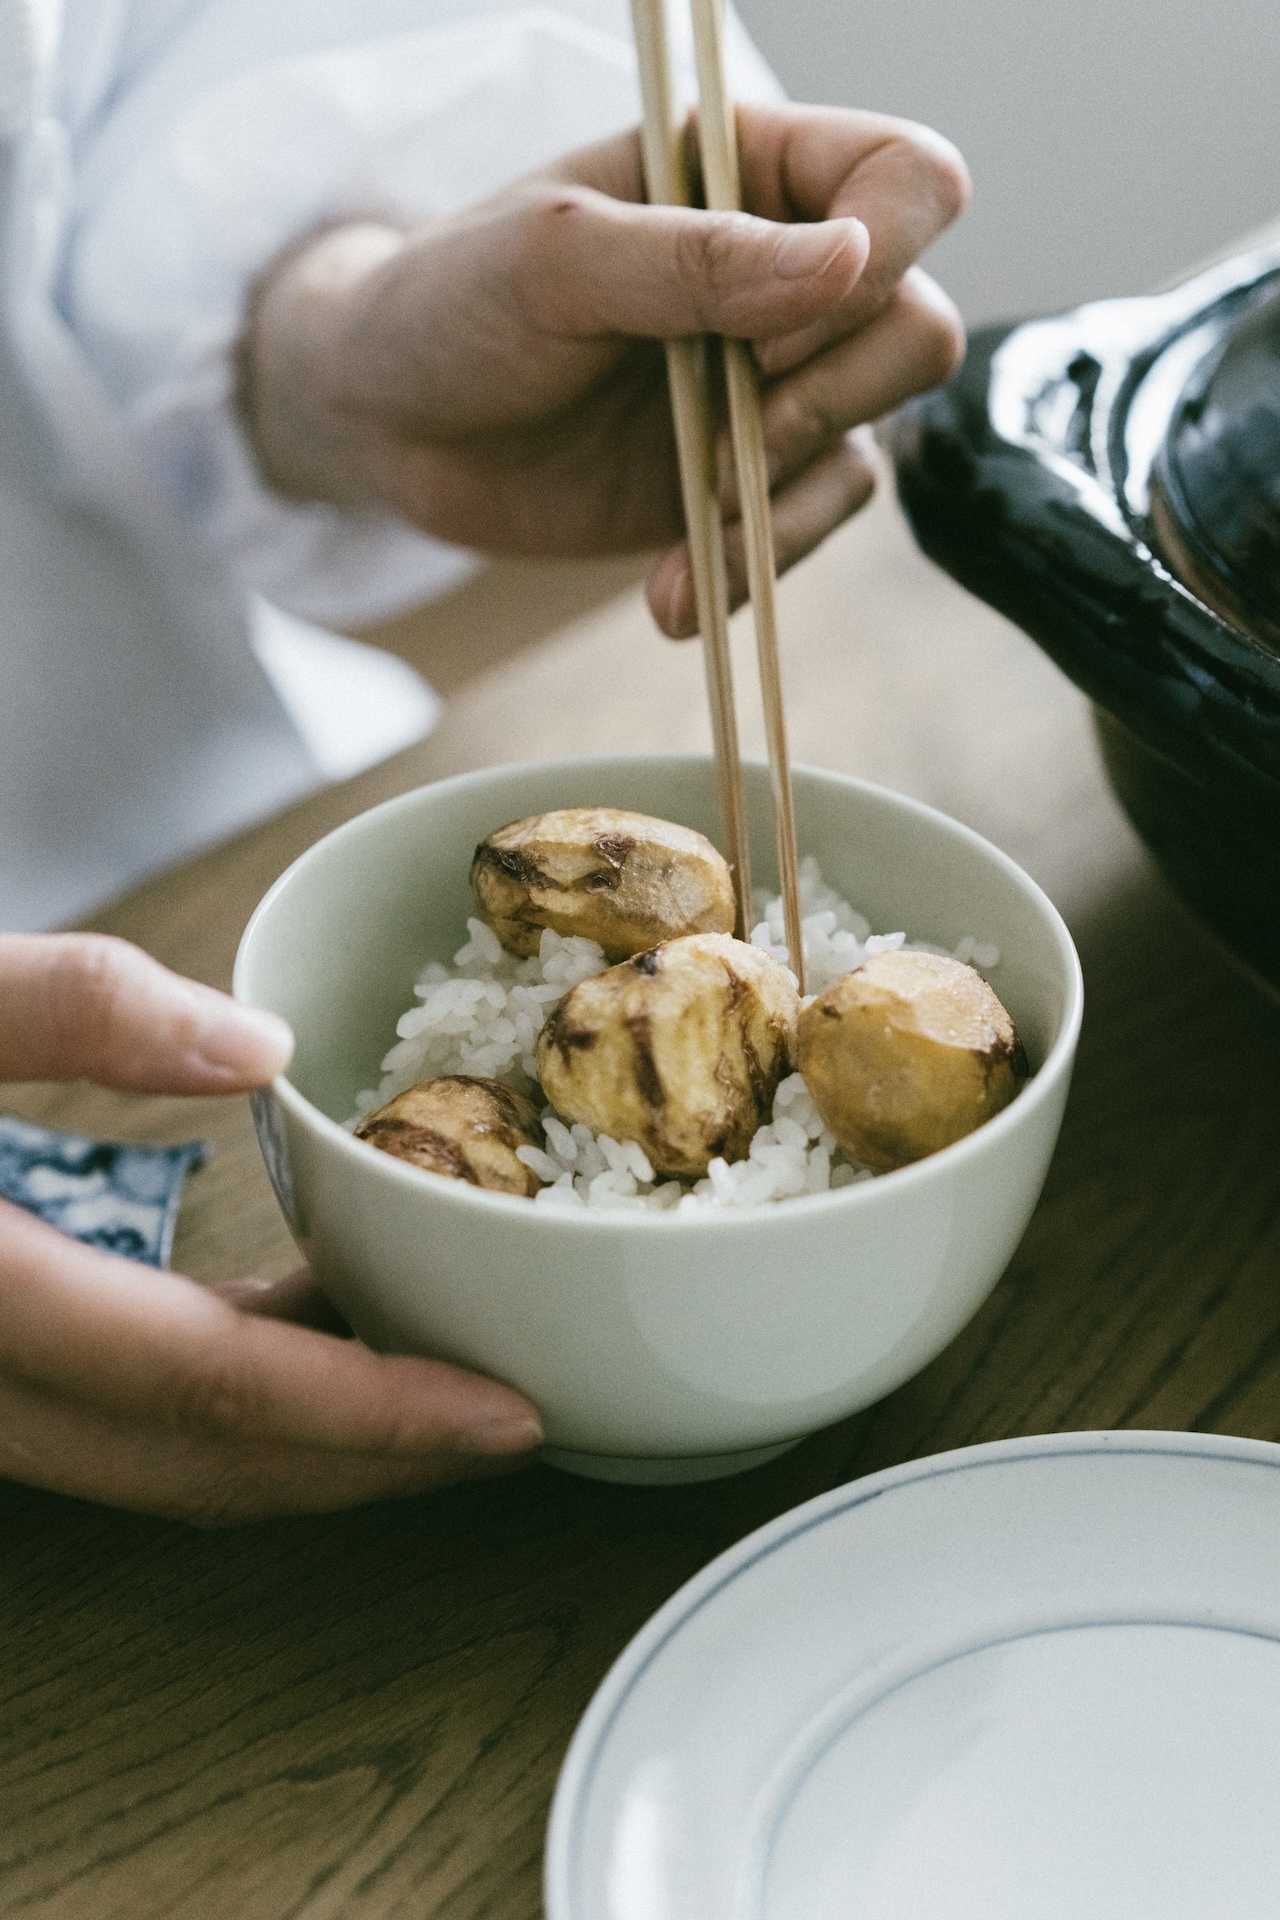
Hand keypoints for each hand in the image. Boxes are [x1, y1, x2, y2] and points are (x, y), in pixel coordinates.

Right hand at [0, 935, 541, 1523]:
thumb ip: (63, 1010)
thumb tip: (260, 1047)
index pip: (203, 1389)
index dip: (368, 1416)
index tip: (508, 1417)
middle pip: (200, 1464)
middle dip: (371, 1462)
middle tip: (512, 1427)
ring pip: (160, 1461)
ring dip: (308, 1437)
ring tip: (438, 1375)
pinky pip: (121, 1417)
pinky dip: (231, 1389)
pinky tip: (300, 1313)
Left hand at [241, 103, 967, 634]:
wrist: (391, 427)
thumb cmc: (451, 302)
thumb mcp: (555, 259)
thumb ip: (697, 258)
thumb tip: (852, 261)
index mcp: (748, 172)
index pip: (904, 179)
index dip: (885, 251)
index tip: (776, 322)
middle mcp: (784, 274)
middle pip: (916, 324)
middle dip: (832, 392)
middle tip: (731, 420)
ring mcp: (772, 384)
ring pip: (875, 437)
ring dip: (788, 498)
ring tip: (694, 522)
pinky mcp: (748, 479)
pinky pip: (810, 524)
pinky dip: (753, 565)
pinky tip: (673, 591)